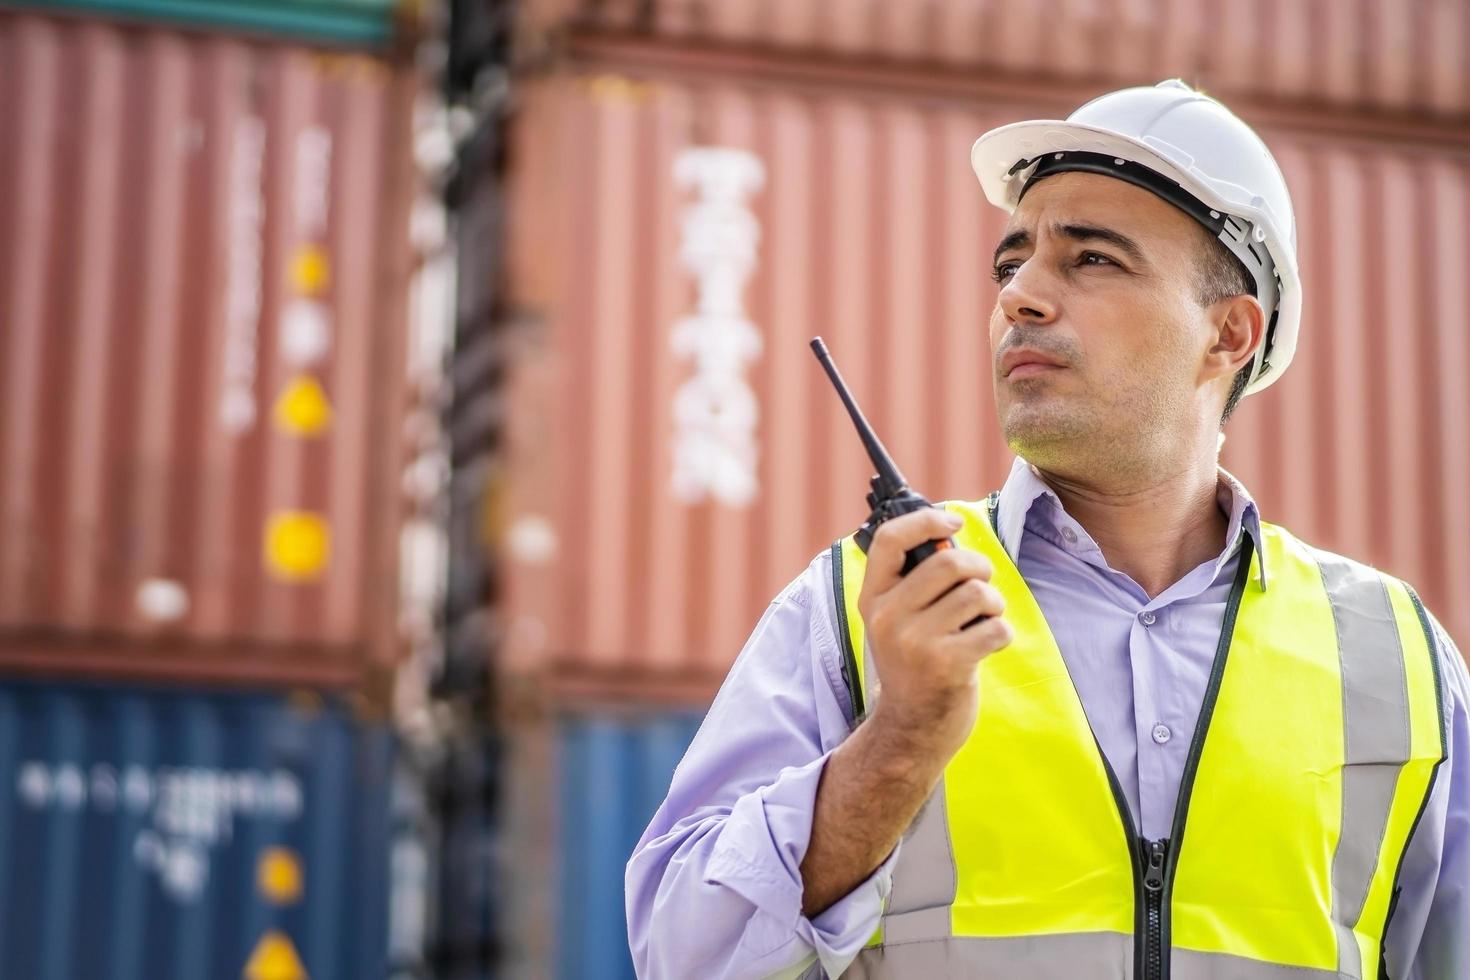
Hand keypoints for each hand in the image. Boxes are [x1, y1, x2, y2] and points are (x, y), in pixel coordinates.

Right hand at [856, 507, 1012, 758]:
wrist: (912, 728)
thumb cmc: (916, 663)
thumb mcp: (898, 620)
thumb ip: (914, 580)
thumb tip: (948, 531)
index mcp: (873, 600)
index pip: (890, 540)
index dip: (925, 519)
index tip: (953, 520)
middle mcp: (888, 618)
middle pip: (948, 562)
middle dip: (979, 568)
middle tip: (981, 585)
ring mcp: (915, 643)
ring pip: (977, 593)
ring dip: (993, 604)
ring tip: (983, 620)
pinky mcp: (946, 665)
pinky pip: (994, 628)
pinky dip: (1001, 633)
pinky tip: (986, 646)